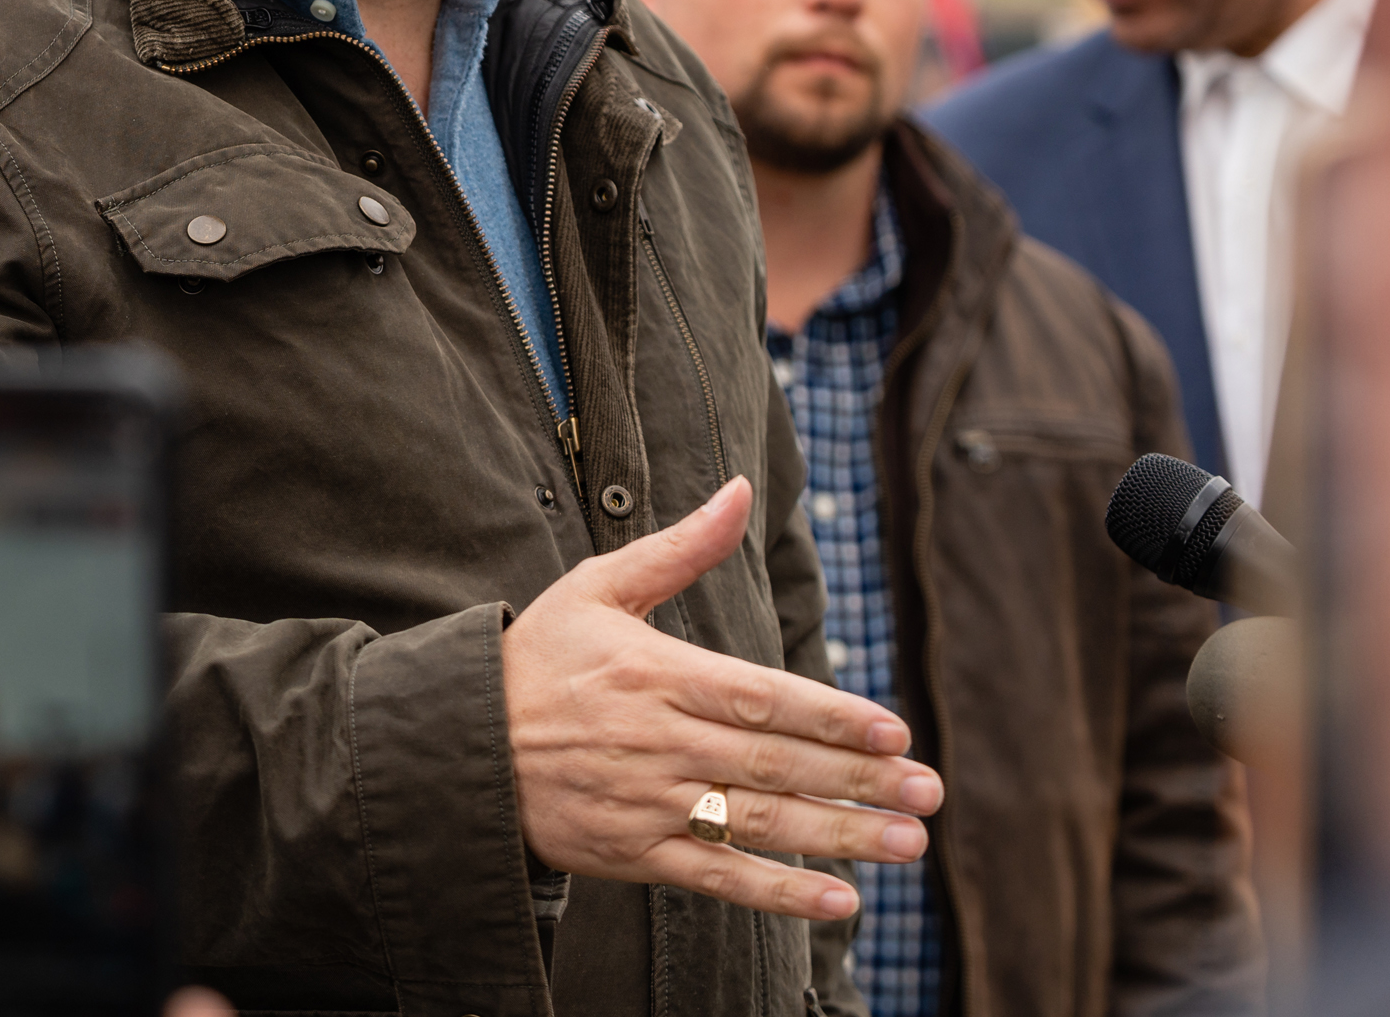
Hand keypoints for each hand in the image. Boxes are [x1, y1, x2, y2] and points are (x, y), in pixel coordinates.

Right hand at [501, 476, 943, 919]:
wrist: (460, 741)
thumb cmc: (538, 659)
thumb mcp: (598, 586)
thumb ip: (680, 548)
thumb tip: (740, 490)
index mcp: (656, 673)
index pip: (762, 697)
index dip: (832, 716)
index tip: (894, 732)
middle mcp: (657, 740)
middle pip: (774, 763)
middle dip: (859, 780)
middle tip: (929, 792)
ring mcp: (646, 801)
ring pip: (758, 821)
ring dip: (839, 835)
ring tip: (907, 843)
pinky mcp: (634, 853)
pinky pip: (717, 878)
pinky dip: (777, 891)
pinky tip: (838, 899)